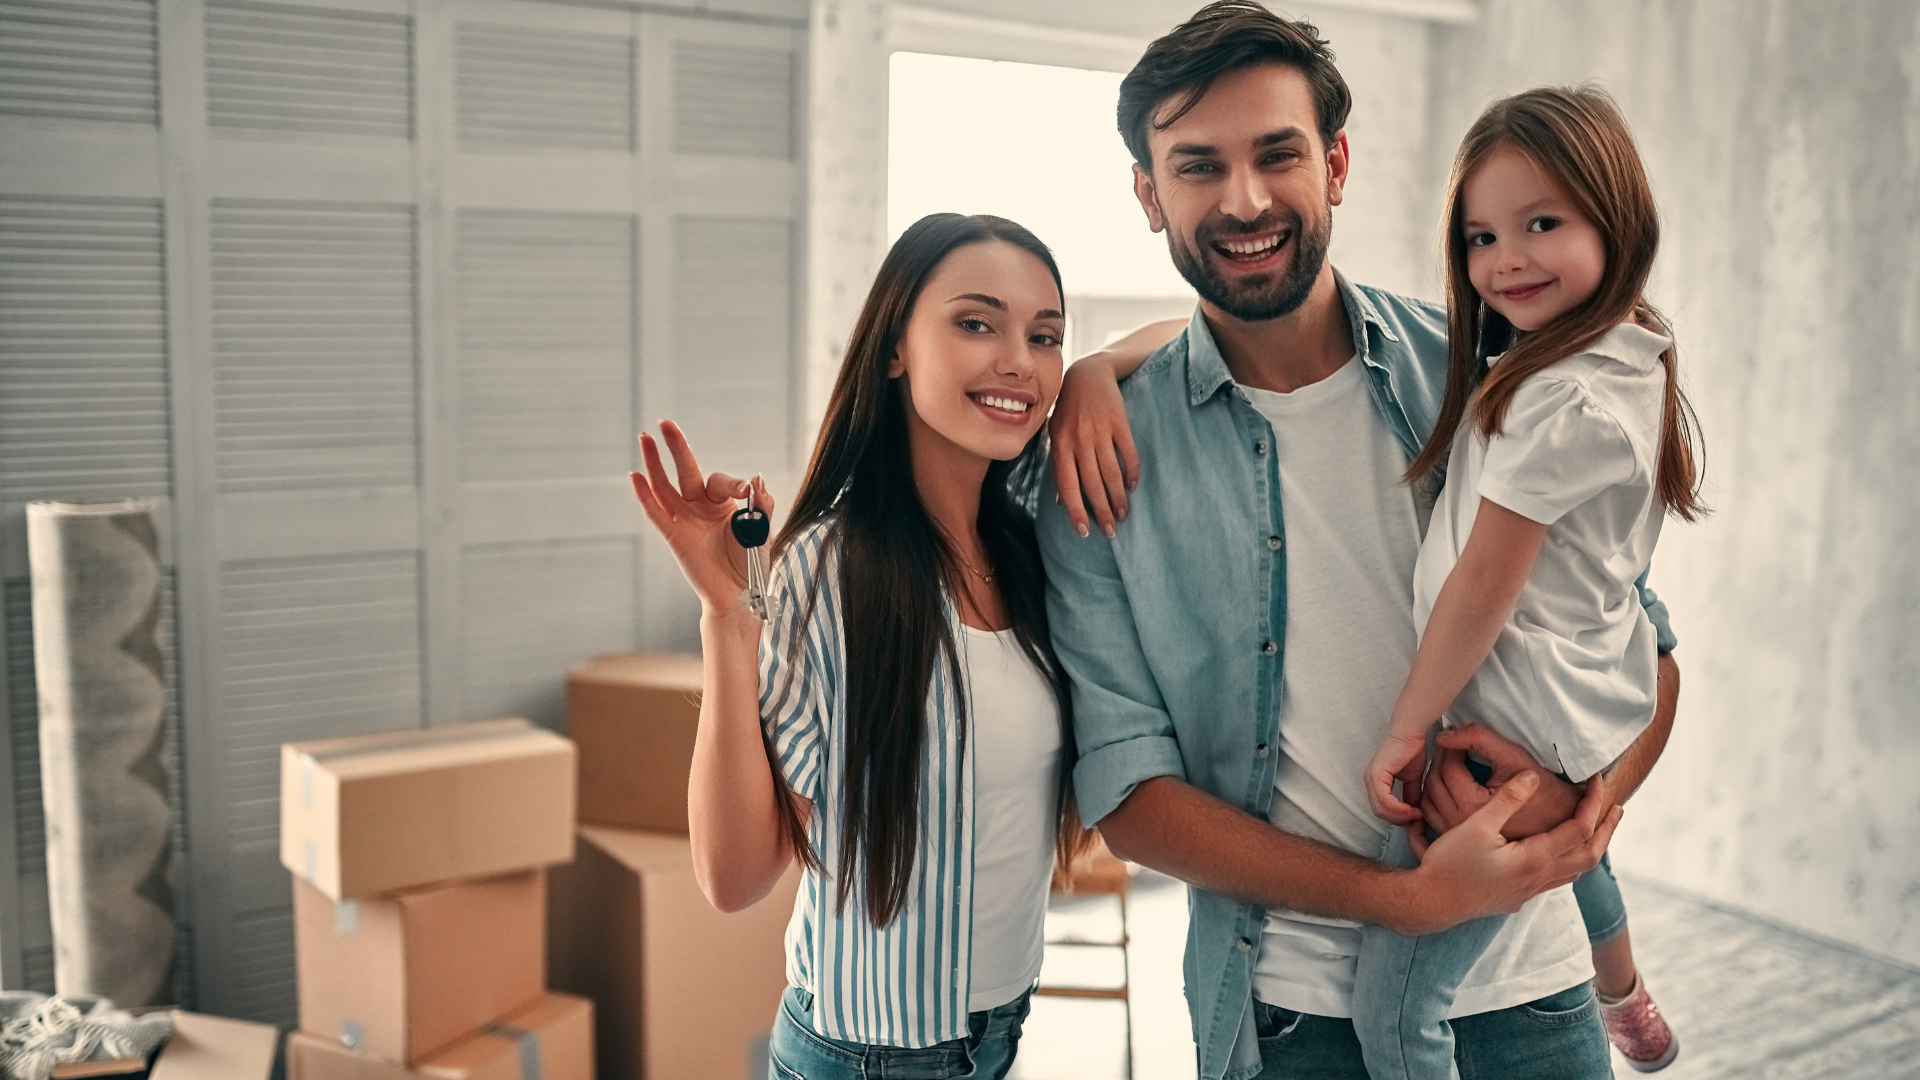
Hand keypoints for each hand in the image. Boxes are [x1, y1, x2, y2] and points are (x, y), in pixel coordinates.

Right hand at [629, 420, 771, 617]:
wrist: (740, 595)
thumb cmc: (751, 564)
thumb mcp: (761, 531)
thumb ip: (761, 506)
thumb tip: (757, 481)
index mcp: (724, 503)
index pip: (721, 482)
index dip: (733, 484)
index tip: (747, 492)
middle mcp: (701, 507)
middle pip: (686, 471)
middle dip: (677, 447)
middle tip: (666, 423)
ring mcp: (685, 520)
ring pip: (665, 486)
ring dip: (654, 462)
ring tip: (645, 438)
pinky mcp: (673, 537)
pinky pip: (656, 513)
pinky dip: (644, 495)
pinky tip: (635, 475)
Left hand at [1048, 358, 1136, 538]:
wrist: (1088, 374)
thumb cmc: (1068, 409)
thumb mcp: (1055, 433)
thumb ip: (1057, 465)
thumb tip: (1059, 500)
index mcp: (1060, 445)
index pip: (1067, 486)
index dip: (1076, 511)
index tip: (1085, 531)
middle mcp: (1078, 440)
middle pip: (1092, 484)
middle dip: (1101, 511)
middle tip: (1111, 531)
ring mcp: (1100, 431)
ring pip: (1111, 472)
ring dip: (1118, 497)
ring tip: (1123, 514)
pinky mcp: (1119, 422)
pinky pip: (1127, 453)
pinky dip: (1131, 472)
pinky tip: (1133, 486)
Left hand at [1364, 729, 1427, 826]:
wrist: (1411, 733)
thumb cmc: (1411, 751)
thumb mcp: (1413, 780)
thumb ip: (1411, 796)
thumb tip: (1415, 814)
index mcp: (1376, 782)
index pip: (1382, 809)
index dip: (1399, 818)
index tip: (1416, 819)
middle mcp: (1370, 781)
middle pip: (1380, 812)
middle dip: (1399, 820)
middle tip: (1417, 820)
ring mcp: (1371, 778)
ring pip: (1381, 809)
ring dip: (1400, 817)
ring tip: (1417, 815)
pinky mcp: (1376, 775)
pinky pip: (1385, 800)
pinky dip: (1399, 809)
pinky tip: (1413, 809)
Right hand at [1398, 771, 1621, 934]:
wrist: (1432, 902)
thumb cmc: (1451, 864)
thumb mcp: (1477, 825)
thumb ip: (1508, 799)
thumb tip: (1533, 776)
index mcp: (1535, 858)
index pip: (1580, 828)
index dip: (1593, 802)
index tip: (1597, 780)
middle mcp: (1540, 878)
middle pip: (1589, 854)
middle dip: (1607, 830)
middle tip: (1617, 808)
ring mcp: (1531, 890)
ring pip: (1576, 870)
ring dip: (1592, 847)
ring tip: (1598, 829)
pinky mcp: (1520, 896)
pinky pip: (1559, 880)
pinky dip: (1572, 862)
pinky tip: (1563, 854)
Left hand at [1420, 724, 1581, 839]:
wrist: (1561, 823)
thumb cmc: (1542, 789)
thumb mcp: (1513, 756)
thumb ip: (1478, 738)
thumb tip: (1444, 735)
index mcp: (1472, 805)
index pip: (1447, 767)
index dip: (1453, 746)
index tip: (1462, 737)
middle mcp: (1459, 823)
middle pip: (1434, 781)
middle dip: (1442, 758)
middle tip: (1456, 746)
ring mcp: (1455, 833)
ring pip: (1428, 797)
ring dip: (1436, 775)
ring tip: (1454, 762)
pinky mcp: (1457, 838)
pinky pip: (1431, 813)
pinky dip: (1435, 795)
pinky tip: (1450, 783)